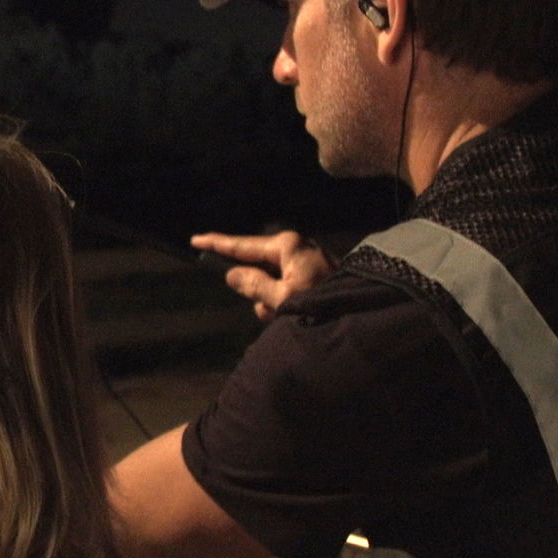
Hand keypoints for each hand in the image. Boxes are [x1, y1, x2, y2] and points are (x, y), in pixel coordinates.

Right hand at [190, 229, 334, 321]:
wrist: (362, 315)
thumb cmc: (322, 303)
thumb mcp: (282, 299)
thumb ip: (253, 285)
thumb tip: (233, 274)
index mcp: (287, 246)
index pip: (242, 245)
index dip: (217, 245)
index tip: (195, 240)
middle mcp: (296, 248)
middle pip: (256, 268)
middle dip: (257, 293)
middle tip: (272, 310)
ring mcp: (306, 262)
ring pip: (270, 284)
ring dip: (272, 304)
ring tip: (291, 317)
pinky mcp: (313, 276)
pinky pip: (286, 290)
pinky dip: (285, 305)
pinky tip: (298, 316)